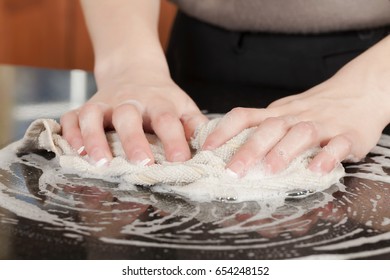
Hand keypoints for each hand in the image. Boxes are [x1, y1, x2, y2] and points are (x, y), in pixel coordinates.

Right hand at [61, 73, 206, 165]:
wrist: (133, 70)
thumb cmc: (161, 97)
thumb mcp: (183, 106)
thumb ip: (195, 126)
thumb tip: (211, 148)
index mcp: (158, 102)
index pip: (167, 120)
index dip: (174, 140)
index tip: (180, 161)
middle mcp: (129, 101)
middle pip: (128, 117)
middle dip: (133, 140)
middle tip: (141, 164)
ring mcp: (104, 103)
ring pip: (93, 116)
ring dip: (94, 138)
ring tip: (100, 163)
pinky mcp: (85, 106)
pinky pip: (71, 118)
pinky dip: (70, 134)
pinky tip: (74, 152)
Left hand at [202, 38, 389, 175]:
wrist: (360, 91)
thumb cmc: (315, 108)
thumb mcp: (285, 113)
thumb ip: (263, 128)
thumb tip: (228, 148)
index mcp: (277, 113)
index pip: (245, 116)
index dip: (224, 131)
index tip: (206, 148)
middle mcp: (296, 117)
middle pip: (270, 128)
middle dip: (249, 150)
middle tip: (232, 171)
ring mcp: (323, 125)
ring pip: (301, 134)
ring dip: (283, 152)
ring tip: (268, 170)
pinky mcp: (348, 135)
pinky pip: (338, 146)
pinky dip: (327, 157)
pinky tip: (316, 171)